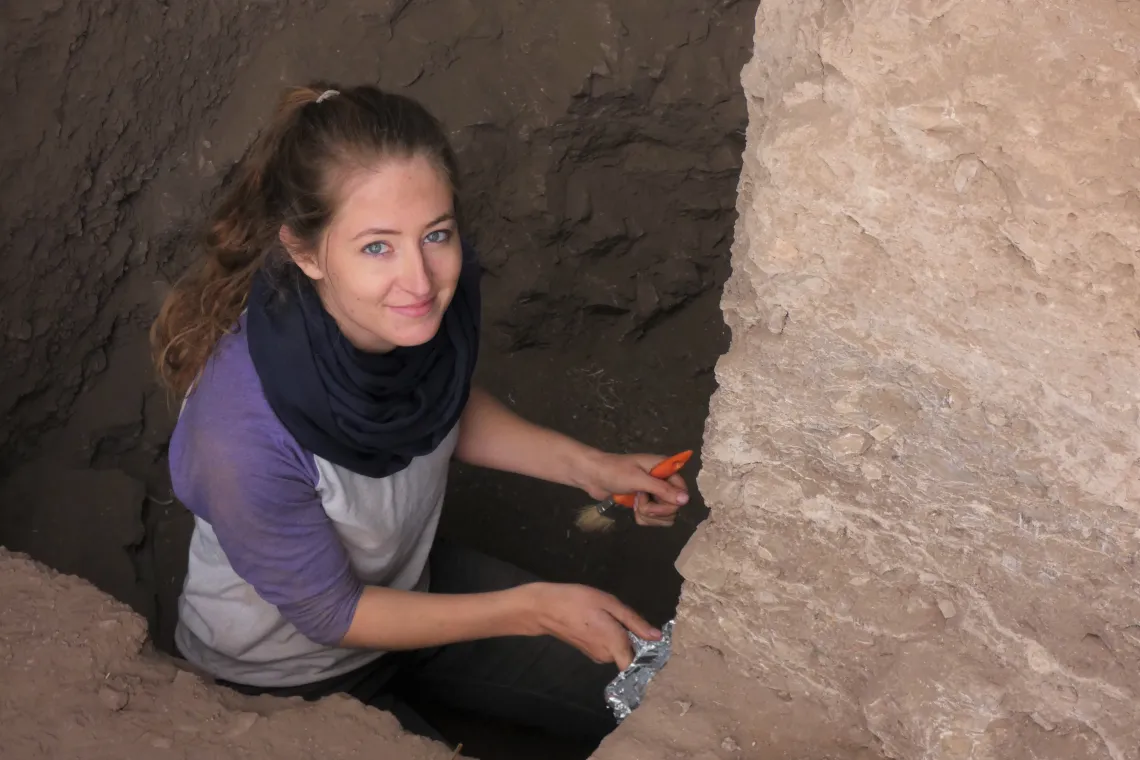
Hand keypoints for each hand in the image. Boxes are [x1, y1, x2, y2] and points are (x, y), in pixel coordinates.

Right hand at [521, 582, 660, 669]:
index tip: (655, 648)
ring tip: (613, 618)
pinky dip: (609, 638)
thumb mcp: (610, 604)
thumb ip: (634, 622)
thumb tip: (656, 636)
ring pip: (617, 650)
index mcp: (615, 644)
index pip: (636, 666)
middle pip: (628, 654)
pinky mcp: (588, 652)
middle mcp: (606, 655)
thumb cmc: (579, 601)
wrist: (546, 608)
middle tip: (629, 620)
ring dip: (620, 638)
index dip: (647, 660)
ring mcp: (595, 655)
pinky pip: (607, 648)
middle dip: (633, 640)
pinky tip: (602, 622)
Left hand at [578, 451, 689, 526]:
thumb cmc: (614, 472)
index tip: (655, 500)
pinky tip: (632, 509)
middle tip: (639, 500)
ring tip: (635, 504)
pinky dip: (643, 517)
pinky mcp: (645, 504)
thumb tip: (686, 500)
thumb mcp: (638, 479)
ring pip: (664, 516)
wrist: (592, 476)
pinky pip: (653, 519)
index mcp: (665, 469)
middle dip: (655, 509)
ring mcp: (654, 494)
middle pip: (674, 507)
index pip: (682, 491)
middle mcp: (663, 482)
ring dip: (648, 515)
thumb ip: (663, 489)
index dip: (671, 501)